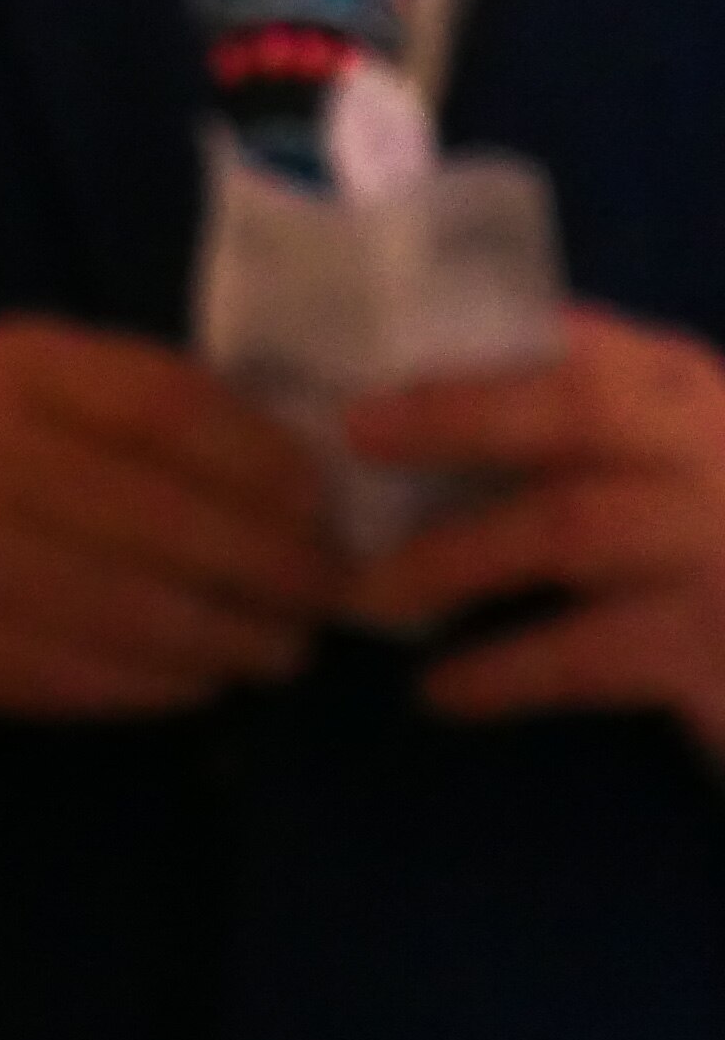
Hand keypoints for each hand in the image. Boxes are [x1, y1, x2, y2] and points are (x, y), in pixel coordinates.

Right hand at [0, 318, 341, 722]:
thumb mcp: (64, 399)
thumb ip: (168, 417)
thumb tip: (313, 483)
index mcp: (14, 366)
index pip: (166, 407)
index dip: (263, 463)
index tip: (325, 509)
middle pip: (157, 517)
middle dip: (266, 567)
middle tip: (324, 599)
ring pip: (126, 609)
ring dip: (225, 640)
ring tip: (276, 649)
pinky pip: (76, 673)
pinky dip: (158, 685)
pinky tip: (198, 679)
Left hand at [347, 308, 724, 762]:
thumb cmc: (700, 538)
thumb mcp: (655, 456)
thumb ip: (570, 410)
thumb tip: (408, 398)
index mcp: (679, 393)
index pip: (577, 347)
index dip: (468, 362)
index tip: (366, 383)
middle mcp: (709, 452)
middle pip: (579, 411)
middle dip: (453, 418)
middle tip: (351, 436)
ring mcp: (718, 551)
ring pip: (568, 528)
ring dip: (449, 558)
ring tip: (364, 596)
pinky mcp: (715, 652)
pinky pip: (589, 656)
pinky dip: (503, 671)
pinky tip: (440, 691)